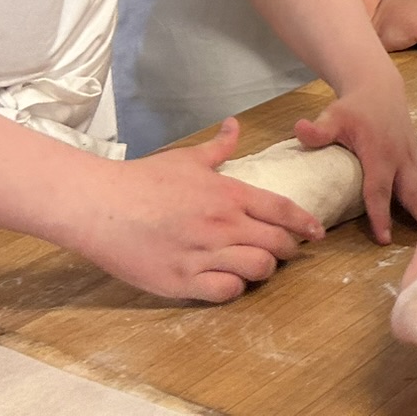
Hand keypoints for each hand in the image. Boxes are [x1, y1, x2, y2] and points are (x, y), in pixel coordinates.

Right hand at [65, 117, 322, 302]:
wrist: (99, 205)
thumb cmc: (143, 180)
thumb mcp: (187, 158)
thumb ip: (218, 147)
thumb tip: (236, 124)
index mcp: (228, 194)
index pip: (282, 210)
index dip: (305, 223)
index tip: (317, 233)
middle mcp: (223, 224)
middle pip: (277, 244)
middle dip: (288, 250)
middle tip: (285, 253)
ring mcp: (203, 254)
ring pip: (257, 269)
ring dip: (263, 271)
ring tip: (257, 268)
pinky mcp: (181, 281)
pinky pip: (225, 292)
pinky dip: (233, 289)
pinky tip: (227, 282)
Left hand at [295, 76, 416, 243]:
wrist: (380, 87)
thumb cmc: (354, 106)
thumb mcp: (333, 115)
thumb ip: (319, 129)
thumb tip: (299, 130)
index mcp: (380, 154)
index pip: (379, 191)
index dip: (381, 215)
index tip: (385, 239)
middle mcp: (401, 158)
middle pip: (414, 193)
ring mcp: (413, 156)